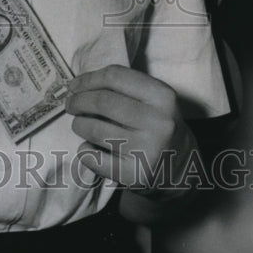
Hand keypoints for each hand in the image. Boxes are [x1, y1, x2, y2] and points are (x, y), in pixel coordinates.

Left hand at [65, 65, 196, 200]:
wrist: (182, 173)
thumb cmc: (158, 129)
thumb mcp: (154, 102)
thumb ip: (124, 89)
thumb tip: (77, 85)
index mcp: (163, 97)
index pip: (115, 77)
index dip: (88, 78)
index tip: (74, 85)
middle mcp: (158, 123)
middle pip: (102, 102)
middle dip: (78, 101)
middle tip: (71, 105)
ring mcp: (147, 150)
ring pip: (94, 129)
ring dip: (78, 125)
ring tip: (80, 125)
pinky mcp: (134, 175)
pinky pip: (93, 157)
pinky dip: (84, 150)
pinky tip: (91, 148)